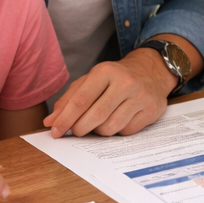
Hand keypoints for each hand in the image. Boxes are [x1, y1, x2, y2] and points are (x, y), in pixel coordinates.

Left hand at [45, 48, 176, 137]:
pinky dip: (117, 131)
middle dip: (80, 128)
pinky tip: (119, 120)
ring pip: (110, 127)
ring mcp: (141, 96)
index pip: (81, 100)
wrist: (152, 71)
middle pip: (95, 116)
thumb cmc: (115, 78)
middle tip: (77, 130)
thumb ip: (69, 99)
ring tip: (100, 123)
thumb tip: (51, 121)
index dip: (65, 119)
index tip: (55, 132)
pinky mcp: (152, 109)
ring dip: (99, 131)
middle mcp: (126, 82)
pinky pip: (126, 131)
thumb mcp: (91, 80)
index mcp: (106, 71)